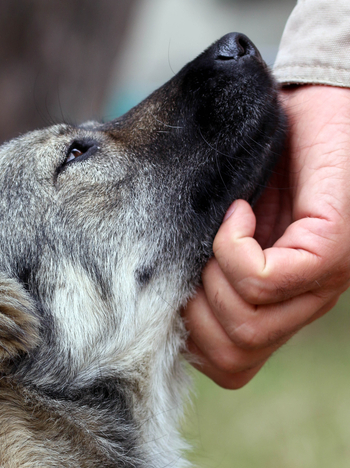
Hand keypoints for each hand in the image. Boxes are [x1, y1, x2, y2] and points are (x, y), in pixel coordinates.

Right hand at [183, 84, 349, 388]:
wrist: (321, 101)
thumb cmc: (265, 156)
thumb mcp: (216, 223)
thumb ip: (195, 265)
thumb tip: (138, 301)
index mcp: (277, 307)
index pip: (229, 367)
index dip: (190, 337)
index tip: (181, 281)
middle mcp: (303, 304)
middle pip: (231, 360)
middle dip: (193, 314)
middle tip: (197, 258)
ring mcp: (321, 281)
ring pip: (246, 330)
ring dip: (212, 282)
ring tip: (219, 233)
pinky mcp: (330, 250)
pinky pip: (262, 281)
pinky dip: (232, 247)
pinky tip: (239, 212)